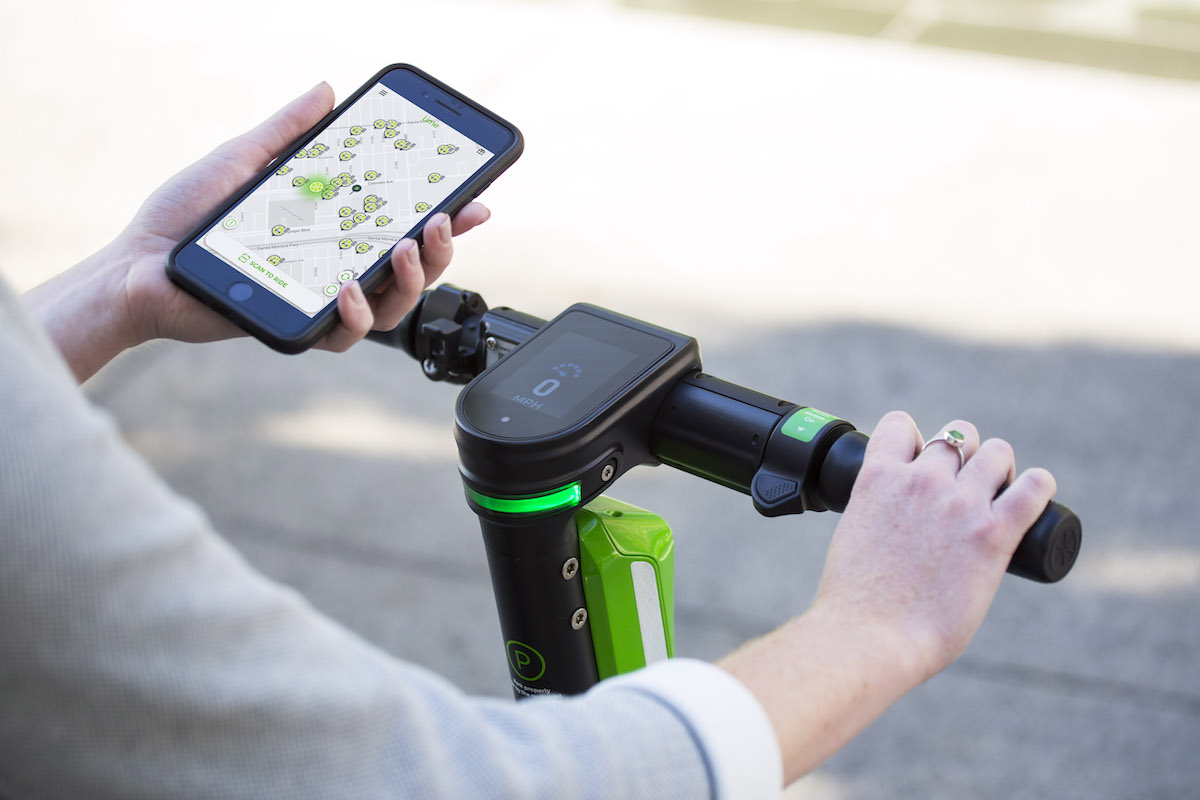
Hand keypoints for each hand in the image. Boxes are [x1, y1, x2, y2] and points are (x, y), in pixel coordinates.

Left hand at [118, 82, 489, 351]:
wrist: (139, 267)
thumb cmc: (186, 219)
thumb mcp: (244, 162)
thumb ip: (288, 132)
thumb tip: (325, 92)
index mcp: (334, 231)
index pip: (402, 225)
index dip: (446, 216)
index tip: (474, 198)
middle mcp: (338, 269)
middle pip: (415, 269)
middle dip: (443, 247)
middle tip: (441, 221)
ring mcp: (323, 302)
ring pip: (396, 306)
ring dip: (414, 278)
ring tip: (405, 247)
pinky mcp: (302, 329)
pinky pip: (349, 334)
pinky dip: (359, 313)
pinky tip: (349, 286)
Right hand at [813, 410, 1057, 677]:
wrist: (870, 637)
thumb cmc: (855, 603)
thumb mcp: (854, 535)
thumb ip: (876, 516)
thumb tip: (894, 528)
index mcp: (879, 478)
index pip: (902, 425)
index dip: (916, 443)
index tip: (921, 466)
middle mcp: (921, 480)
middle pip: (958, 436)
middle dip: (964, 457)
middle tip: (968, 488)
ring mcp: (959, 504)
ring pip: (997, 452)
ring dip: (1000, 468)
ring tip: (1000, 494)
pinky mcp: (992, 534)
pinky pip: (1035, 487)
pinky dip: (1039, 486)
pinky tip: (1036, 495)